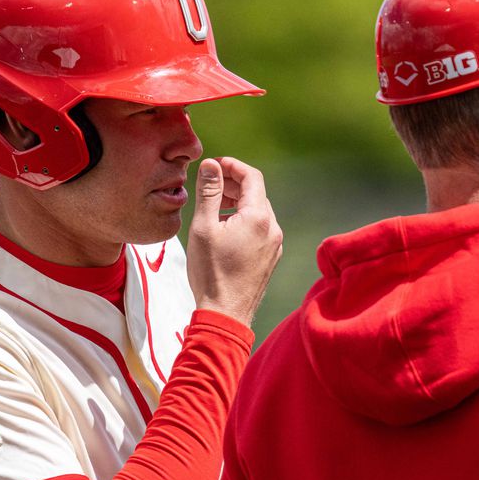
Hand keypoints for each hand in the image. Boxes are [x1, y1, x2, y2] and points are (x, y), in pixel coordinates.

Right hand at [185, 157, 282, 327]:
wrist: (225, 314)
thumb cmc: (211, 272)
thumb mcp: (204, 227)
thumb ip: (209, 192)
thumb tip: (211, 164)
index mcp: (259, 217)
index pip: (251, 176)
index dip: (232, 165)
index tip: (213, 165)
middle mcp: (273, 229)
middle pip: (256, 194)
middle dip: (233, 184)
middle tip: (209, 184)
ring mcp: (275, 245)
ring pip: (258, 212)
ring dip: (238, 203)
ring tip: (214, 207)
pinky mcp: (270, 258)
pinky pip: (259, 230)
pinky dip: (244, 221)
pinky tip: (224, 230)